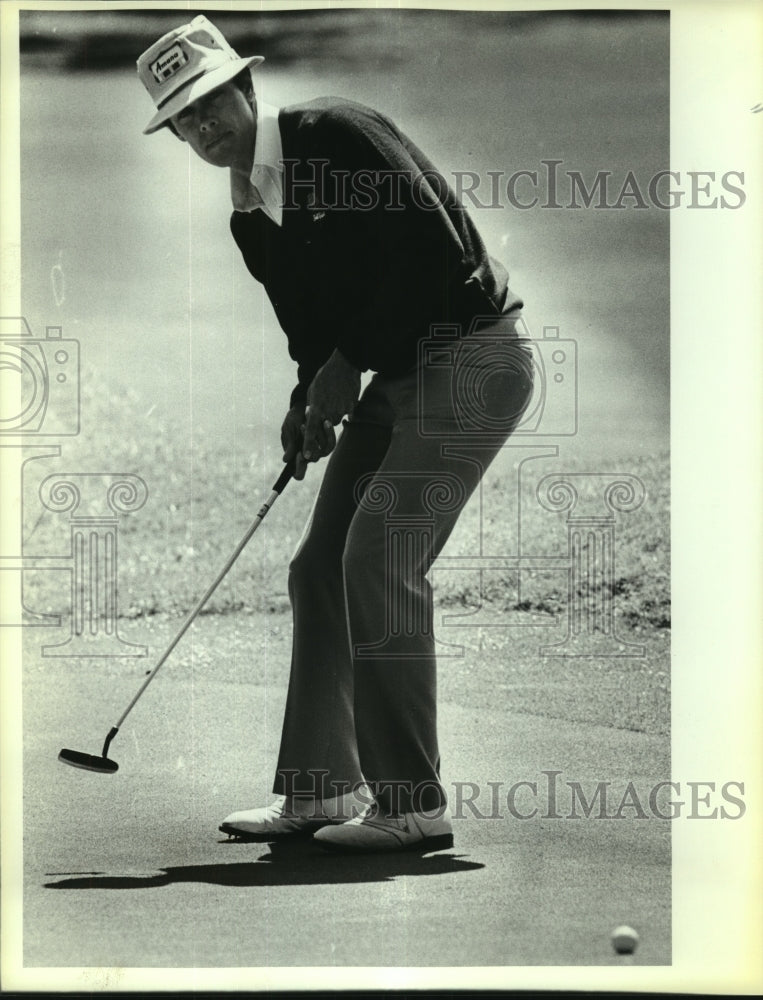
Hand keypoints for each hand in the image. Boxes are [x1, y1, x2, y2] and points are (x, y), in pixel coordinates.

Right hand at [280, 403, 334, 481]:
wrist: (305, 407)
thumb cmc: (293, 420)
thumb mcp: (288, 429)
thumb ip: (288, 443)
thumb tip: (286, 460)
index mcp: (296, 456)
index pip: (298, 474)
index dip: (299, 470)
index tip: (299, 455)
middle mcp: (309, 456)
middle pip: (313, 459)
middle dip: (309, 442)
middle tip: (302, 426)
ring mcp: (319, 450)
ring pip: (324, 451)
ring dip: (319, 436)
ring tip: (313, 421)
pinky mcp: (327, 442)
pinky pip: (331, 443)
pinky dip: (329, 432)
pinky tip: (325, 421)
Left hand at [301, 349, 360, 471]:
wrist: (344, 366)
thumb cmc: (324, 378)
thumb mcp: (312, 392)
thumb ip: (312, 409)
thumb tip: (310, 420)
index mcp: (316, 408)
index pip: (311, 431)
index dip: (308, 444)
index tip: (306, 456)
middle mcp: (329, 412)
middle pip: (326, 429)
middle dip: (324, 425)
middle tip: (325, 408)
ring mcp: (342, 411)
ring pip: (336, 420)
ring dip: (334, 414)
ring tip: (333, 397)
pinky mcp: (352, 407)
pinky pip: (347, 413)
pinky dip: (344, 407)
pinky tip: (342, 395)